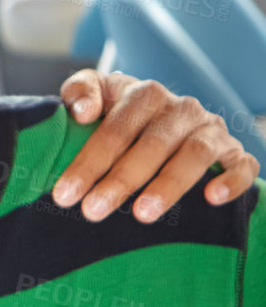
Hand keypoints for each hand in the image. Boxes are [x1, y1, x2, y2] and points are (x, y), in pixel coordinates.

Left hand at [53, 71, 258, 221]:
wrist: (162, 118)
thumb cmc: (119, 114)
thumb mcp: (96, 94)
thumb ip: (79, 92)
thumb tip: (83, 112)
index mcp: (146, 94)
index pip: (116, 129)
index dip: (89, 161)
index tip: (65, 195)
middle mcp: (181, 109)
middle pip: (153, 144)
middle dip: (121, 180)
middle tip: (93, 211)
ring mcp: (211, 130)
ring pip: (195, 154)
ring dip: (169, 185)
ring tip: (142, 214)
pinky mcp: (234, 152)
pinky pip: (242, 165)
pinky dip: (232, 180)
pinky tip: (212, 199)